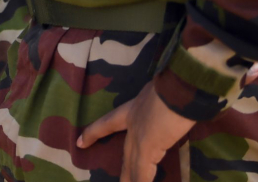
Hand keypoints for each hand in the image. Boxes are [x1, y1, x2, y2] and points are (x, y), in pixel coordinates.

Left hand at [77, 83, 193, 181]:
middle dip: (123, 171)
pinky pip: (143, 173)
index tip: (80, 142)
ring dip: (131, 179)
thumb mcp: (162, 92)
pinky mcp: (147, 148)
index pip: (108, 122)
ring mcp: (138, 137)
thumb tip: (177, 104)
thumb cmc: (174, 85)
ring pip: (132, 165)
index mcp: (134, 107)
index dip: (93, 132)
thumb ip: (163, 102)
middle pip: (126, 152)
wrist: (177, 85)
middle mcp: (133, 123)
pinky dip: (142, 181)